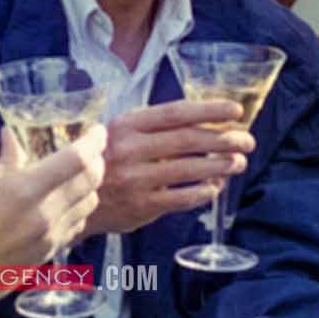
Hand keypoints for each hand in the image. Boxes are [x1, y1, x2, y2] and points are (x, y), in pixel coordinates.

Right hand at [0, 125, 106, 276]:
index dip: (93, 142)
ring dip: (90, 186)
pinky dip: (79, 209)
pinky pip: (77, 224)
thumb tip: (11, 134)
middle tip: (92, 151)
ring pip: (89, 204)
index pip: (75, 160)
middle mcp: (45, 214)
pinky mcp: (50, 253)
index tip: (98, 131)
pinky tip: (65, 204)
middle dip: (97, 162)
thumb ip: (6, 161)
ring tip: (80, 176)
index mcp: (25, 190)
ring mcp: (51, 237)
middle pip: (90, 182)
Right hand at [85, 100, 252, 236]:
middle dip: (225, 139)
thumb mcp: (119, 134)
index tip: (236, 110)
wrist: (71, 198)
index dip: (209, 110)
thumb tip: (205, 124)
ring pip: (190, 169)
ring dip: (221, 165)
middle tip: (248, 141)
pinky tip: (215, 187)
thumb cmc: (103, 160)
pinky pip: (182, 198)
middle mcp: (130, 149)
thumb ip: (154, 128)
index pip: (176, 112)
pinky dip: (203, 192)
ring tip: (238, 162)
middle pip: (189, 140)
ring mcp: (135, 179)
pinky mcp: (140, 207)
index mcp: (126, 125)